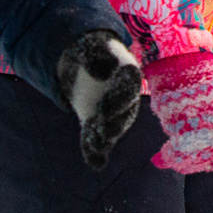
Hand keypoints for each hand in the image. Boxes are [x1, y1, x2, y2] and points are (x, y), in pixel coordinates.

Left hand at [55, 31, 141, 170]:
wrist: (84, 64)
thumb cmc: (93, 53)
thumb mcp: (94, 49)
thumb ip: (98, 58)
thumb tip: (102, 72)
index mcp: (128, 76)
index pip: (128, 89)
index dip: (118, 101)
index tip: (104, 110)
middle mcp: (126, 99)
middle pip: (123, 113)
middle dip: (113, 124)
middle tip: (102, 132)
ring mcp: (114, 114)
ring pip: (112, 129)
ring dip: (105, 140)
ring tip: (96, 147)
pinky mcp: (98, 125)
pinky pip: (98, 139)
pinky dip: (95, 152)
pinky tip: (95, 163)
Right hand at [145, 54, 212, 202]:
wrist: (184, 64)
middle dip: (202, 159)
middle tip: (191, 140)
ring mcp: (206, 127)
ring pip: (196, 162)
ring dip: (184, 160)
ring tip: (176, 144)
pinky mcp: (185, 127)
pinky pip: (178, 156)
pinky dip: (170, 158)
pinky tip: (163, 156)